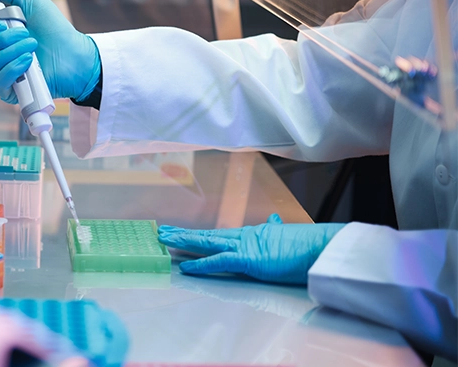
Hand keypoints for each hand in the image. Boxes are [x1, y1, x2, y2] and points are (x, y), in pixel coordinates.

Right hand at [0, 0, 101, 103]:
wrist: (75, 55)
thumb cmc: (57, 31)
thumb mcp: (36, 5)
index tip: (2, 22)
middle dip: (4, 38)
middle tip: (27, 33)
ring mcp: (4, 74)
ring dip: (12, 51)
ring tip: (33, 46)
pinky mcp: (12, 91)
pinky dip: (13, 68)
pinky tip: (28, 61)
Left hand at [157, 214, 345, 284]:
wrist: (323, 247)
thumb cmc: (309, 246)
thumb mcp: (288, 236)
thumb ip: (276, 230)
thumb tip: (273, 220)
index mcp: (253, 234)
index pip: (220, 233)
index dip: (200, 233)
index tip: (183, 232)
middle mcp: (245, 237)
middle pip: (207, 235)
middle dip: (183, 233)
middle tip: (162, 231)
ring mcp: (246, 247)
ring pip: (207, 243)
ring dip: (184, 242)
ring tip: (165, 239)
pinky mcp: (249, 260)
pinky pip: (220, 261)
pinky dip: (201, 264)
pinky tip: (186, 266)